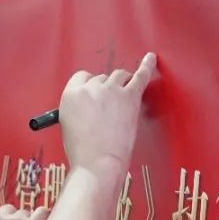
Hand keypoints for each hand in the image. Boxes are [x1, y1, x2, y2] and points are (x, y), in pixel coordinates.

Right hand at [59, 52, 156, 179]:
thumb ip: (78, 106)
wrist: (97, 162)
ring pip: (119, 75)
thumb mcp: (67, 122)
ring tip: (123, 97)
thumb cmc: (81, 149)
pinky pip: (140, 76)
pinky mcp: (130, 97)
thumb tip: (92, 103)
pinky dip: (147, 66)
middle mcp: (91, 86)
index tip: (94, 98)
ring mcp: (112, 90)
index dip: (90, 87)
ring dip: (121, 83)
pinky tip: (151, 58)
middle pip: (102, 77)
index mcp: (71, 93)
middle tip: (109, 109)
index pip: (82, 77)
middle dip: (106, 89)